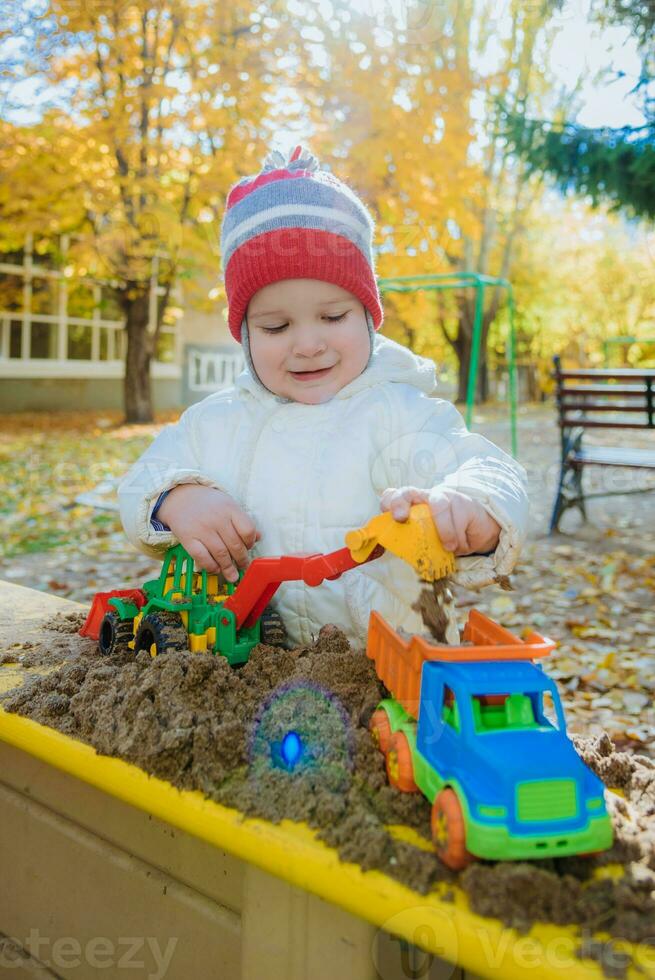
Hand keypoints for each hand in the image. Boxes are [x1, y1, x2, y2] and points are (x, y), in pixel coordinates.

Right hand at [157, 485, 260, 581]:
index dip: (251, 543)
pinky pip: (202, 557)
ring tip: (233, 575)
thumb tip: (259, 537)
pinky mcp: (187, 538)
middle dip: (242, 560)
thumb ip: (242, 521)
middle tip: (243, 566)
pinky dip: (210, 566)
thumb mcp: (228, 505)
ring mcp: (202, 529)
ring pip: (220, 554)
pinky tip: (215, 569)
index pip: (247, 530)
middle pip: (235, 545)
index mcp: (230, 508)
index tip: (249, 548)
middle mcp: (217, 518)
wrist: (179, 496)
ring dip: (228, 568)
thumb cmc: (208, 502)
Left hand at [380, 486, 500, 555]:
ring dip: (443, 530)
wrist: (479, 532)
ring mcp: (445, 497)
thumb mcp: (429, 541)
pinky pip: (459, 519)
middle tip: (400, 518)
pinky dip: (459, 536)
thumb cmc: (449, 537)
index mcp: (414, 506)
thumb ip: (415, 541)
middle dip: (400, 503)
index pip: (395, 496)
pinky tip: (461, 543)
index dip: (389, 503)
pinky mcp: (465, 502)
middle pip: (408, 492)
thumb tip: (400, 552)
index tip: (390, 516)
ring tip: (448, 547)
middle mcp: (426, 497)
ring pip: (438, 506)